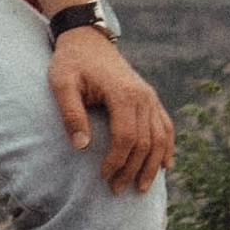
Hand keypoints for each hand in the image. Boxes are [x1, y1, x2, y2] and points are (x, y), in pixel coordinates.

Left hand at [48, 29, 173, 192]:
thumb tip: (82, 147)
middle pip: (145, 142)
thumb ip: (71, 113)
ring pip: (160, 138)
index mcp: (123, 93)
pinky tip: (165, 166)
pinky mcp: (150, 98)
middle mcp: (143, 96)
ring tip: (141, 187)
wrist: (87, 39)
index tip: (103, 176)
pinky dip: (168, 148)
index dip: (117, 161)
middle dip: (132, 170)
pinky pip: (165, 126)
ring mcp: (150, 97)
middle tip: (116, 190)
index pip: (127, 137)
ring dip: (153, 165)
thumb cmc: (71, 62)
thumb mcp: (61, 84)